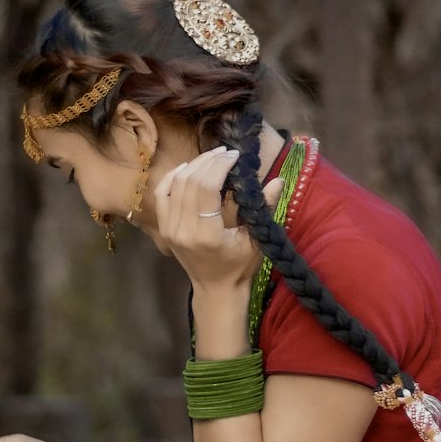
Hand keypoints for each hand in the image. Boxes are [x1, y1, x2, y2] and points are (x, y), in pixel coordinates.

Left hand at [153, 146, 281, 292]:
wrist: (216, 289)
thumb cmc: (240, 266)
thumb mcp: (256, 240)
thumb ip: (265, 208)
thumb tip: (278, 180)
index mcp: (207, 234)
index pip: (206, 187)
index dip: (219, 166)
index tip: (234, 155)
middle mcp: (183, 230)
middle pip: (190, 181)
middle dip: (209, 161)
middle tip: (226, 153)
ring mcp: (170, 229)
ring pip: (176, 184)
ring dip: (194, 165)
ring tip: (213, 157)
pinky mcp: (164, 228)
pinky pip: (162, 194)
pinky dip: (173, 177)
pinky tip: (188, 168)